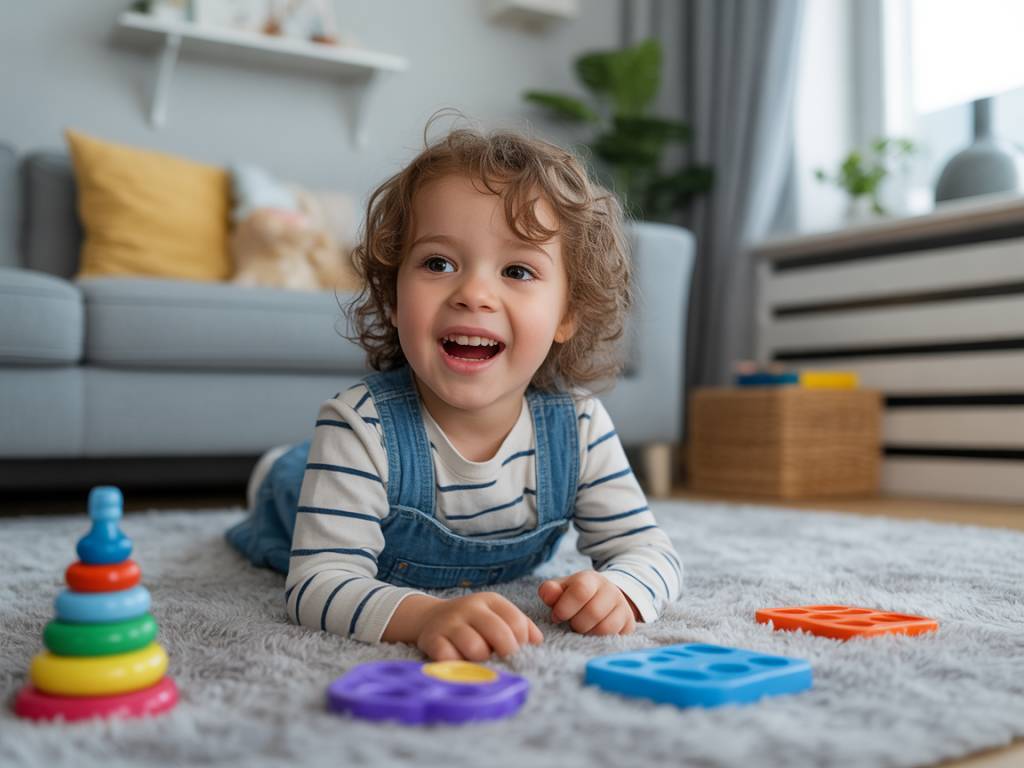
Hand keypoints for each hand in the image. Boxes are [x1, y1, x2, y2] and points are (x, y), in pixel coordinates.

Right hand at [416, 592, 543, 661]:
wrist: (430, 617)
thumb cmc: (473, 622)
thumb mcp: (497, 616)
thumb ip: (521, 626)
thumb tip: (537, 641)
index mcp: (490, 601)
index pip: (516, 621)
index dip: (521, 641)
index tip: (518, 651)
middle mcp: (470, 608)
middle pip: (499, 633)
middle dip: (507, 653)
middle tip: (503, 660)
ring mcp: (450, 622)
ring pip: (476, 648)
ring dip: (481, 661)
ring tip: (479, 660)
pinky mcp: (432, 639)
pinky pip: (450, 658)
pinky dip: (457, 665)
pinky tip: (458, 662)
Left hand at [538, 570, 637, 635]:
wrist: (602, 597)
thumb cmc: (575, 595)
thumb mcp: (561, 589)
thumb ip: (550, 590)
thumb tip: (547, 594)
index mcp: (591, 579)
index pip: (581, 591)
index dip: (564, 607)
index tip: (557, 615)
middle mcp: (611, 590)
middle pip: (593, 612)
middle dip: (576, 623)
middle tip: (571, 622)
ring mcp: (623, 606)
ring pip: (605, 627)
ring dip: (588, 632)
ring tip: (582, 627)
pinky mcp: (629, 623)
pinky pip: (615, 636)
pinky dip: (599, 638)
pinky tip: (593, 632)